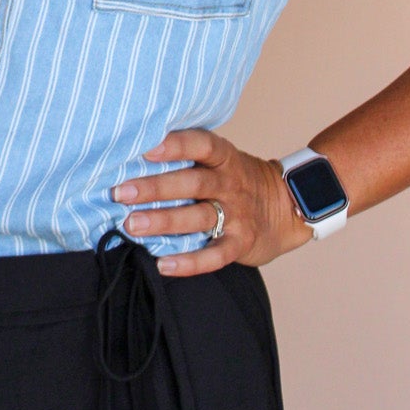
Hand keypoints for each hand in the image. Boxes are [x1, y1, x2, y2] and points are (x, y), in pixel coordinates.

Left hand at [110, 127, 310, 276]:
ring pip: (199, 217)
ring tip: (132, 225)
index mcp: (224, 158)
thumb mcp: (223, 160)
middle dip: (155, 188)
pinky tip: (163, 265)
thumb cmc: (237, 181)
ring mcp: (237, 214)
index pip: (201, 145)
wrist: (288, 208)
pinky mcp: (241, 242)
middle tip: (121, 193)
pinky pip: (215, 255)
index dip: (175, 144)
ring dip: (164, 221)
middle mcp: (231, 184)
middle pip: (193, 183)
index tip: (145, 147)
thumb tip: (133, 156)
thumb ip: (189, 158)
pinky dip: (189, 262)